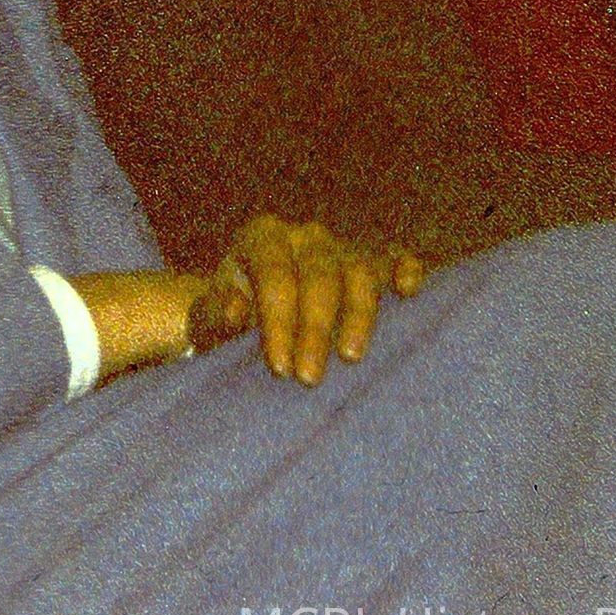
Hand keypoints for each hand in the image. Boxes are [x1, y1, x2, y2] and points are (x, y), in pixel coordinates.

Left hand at [191, 215, 423, 385]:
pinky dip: (403, 269)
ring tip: (350, 357)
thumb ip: (213, 315)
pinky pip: (392, 258)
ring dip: (359, 315)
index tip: (280, 369)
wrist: (248, 309)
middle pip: (319, 277)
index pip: (274, 276)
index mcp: (261, 238)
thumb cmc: (226, 317)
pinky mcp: (371, 261)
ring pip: (359, 270)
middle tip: (309, 379)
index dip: (279, 322)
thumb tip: (234, 308)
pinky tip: (408, 290)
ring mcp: (341, 246)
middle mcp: (304, 235)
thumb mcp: (207, 319)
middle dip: (315, 330)